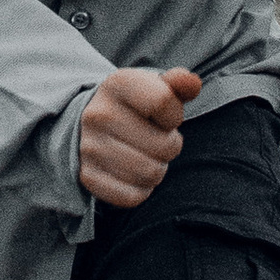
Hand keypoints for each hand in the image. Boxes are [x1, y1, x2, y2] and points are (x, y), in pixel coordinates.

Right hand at [77, 66, 200, 207]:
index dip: (174, 115)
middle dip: (170, 146)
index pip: (163, 102)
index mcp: (116, 85)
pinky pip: (132, 196)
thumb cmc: (135, 107)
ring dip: (158, 169)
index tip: (165, 117)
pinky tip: (134, 174)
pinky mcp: (87, 177)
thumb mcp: (154, 87)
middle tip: (157, 140)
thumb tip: (191, 83)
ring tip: (147, 156)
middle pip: (164, 145)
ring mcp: (89, 147)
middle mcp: (98, 114)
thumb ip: (178, 83)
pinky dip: (141, 190)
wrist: (88, 125)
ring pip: (150, 173)